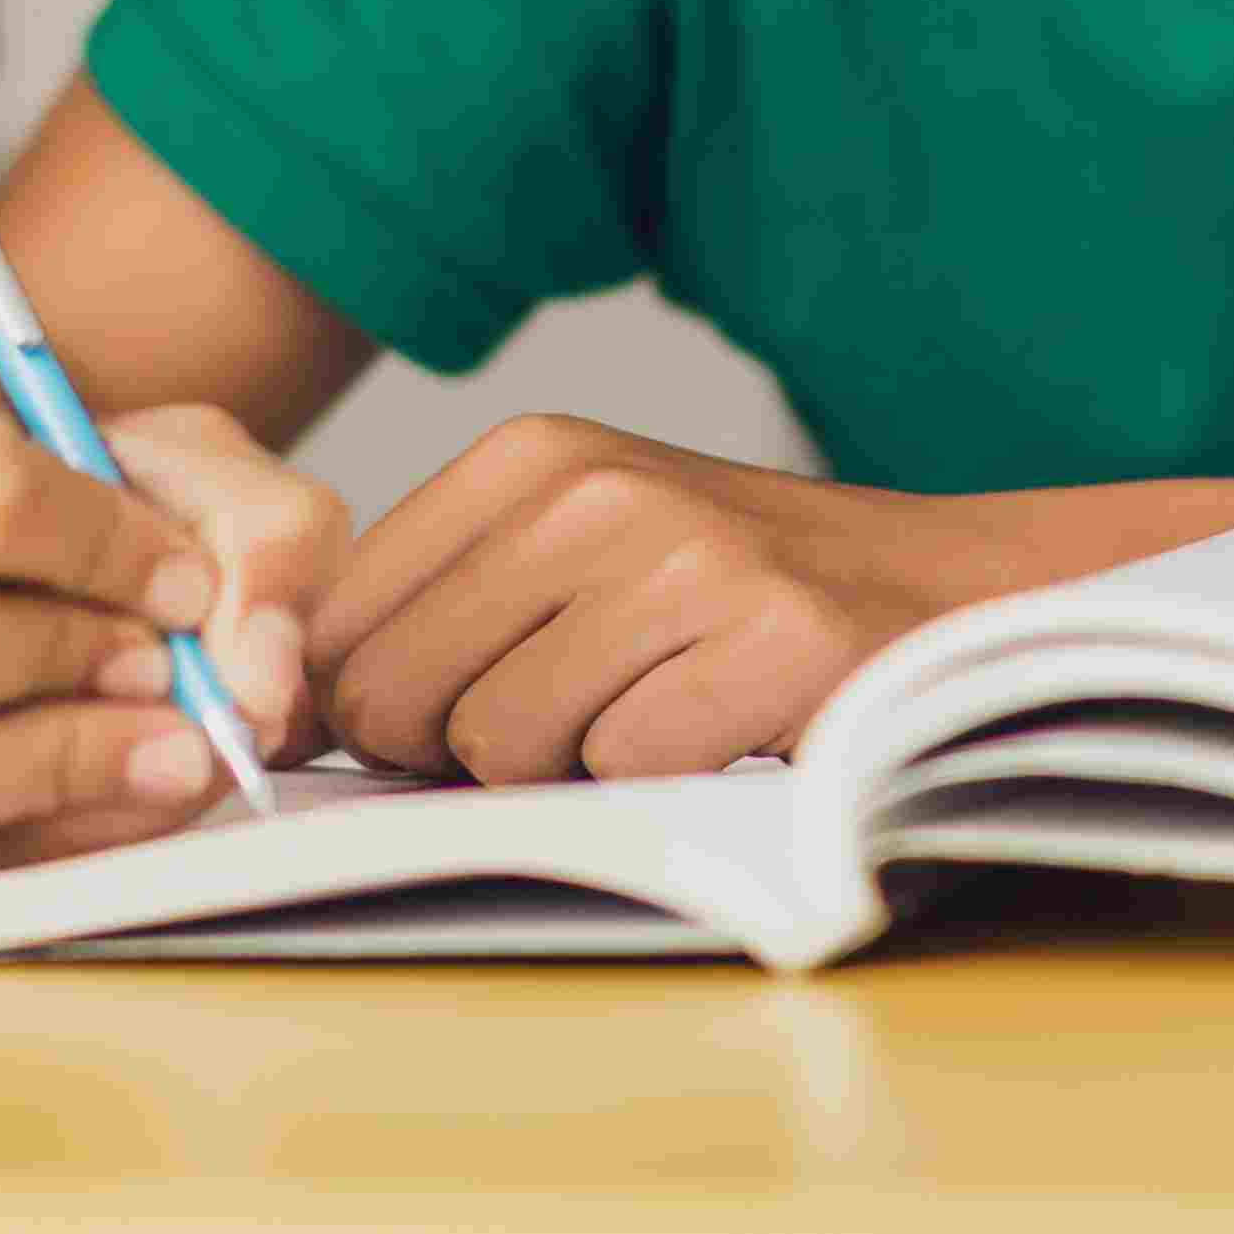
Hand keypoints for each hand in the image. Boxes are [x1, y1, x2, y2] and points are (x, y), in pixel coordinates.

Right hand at [0, 349, 346, 867]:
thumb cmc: (61, 490)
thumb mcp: (180, 457)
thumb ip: (260, 531)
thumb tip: (260, 685)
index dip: (115, 557)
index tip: (188, 582)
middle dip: (67, 676)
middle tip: (162, 668)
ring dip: (62, 773)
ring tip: (158, 737)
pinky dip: (42, 833)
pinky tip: (109, 782)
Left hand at [306, 415, 1002, 784]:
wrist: (941, 588)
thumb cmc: (728, 593)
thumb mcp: (576, 547)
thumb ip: (438, 610)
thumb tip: (292, 724)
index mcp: (527, 456)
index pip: (343, 623)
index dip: (367, 707)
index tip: (429, 728)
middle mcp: (594, 490)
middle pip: (402, 695)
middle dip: (460, 749)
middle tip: (567, 724)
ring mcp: (684, 560)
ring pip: (502, 744)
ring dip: (572, 766)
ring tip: (656, 708)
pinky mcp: (767, 642)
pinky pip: (624, 770)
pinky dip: (665, 777)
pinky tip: (722, 724)